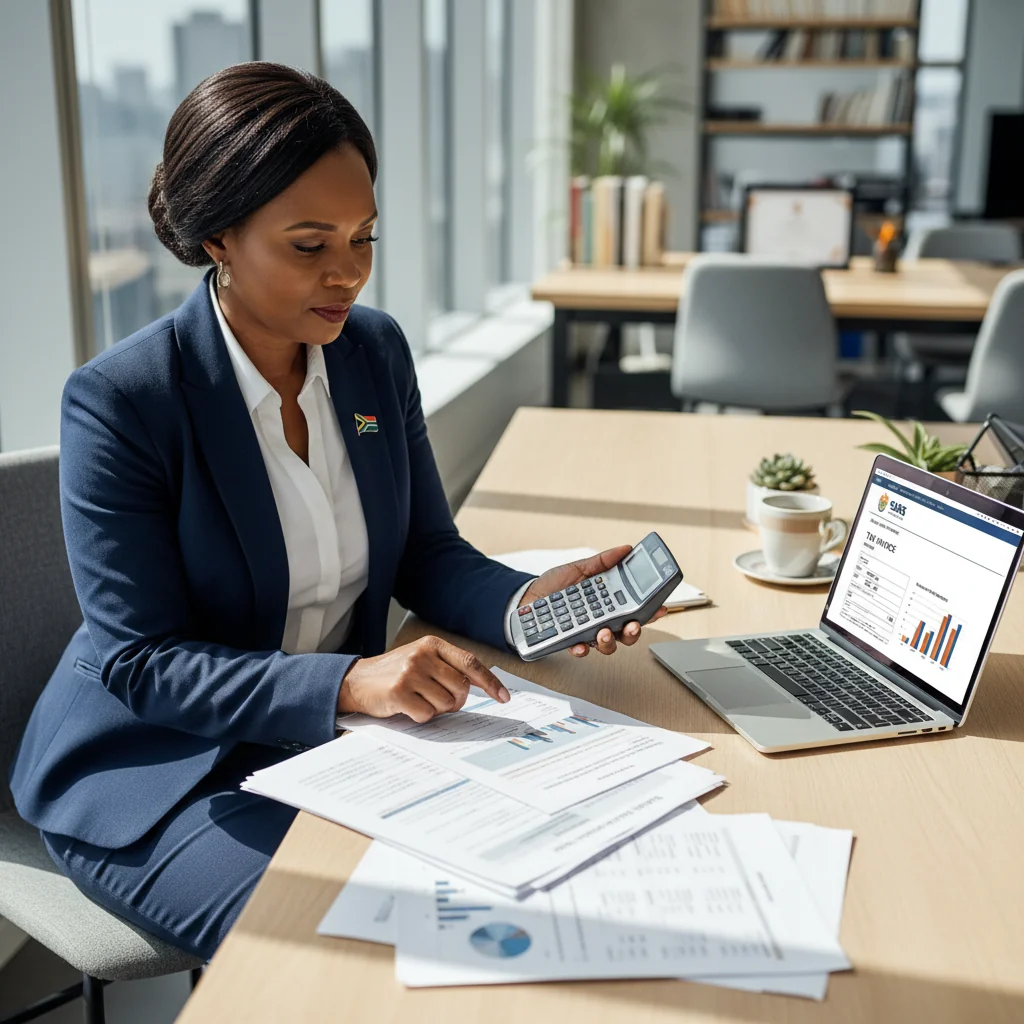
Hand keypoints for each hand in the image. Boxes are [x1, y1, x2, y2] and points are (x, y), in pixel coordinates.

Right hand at [338, 636, 510, 722]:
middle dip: (456, 701)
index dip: (490, 682)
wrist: (356, 680)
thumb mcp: (422, 659)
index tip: (503, 697)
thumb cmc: (394, 672)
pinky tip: (407, 707)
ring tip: (419, 700)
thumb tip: (481, 686)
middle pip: (461, 687)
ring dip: (437, 710)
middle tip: (439, 701)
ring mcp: (410, 672)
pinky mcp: (399, 692)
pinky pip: (427, 715)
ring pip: (447, 703)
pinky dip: (421, 716)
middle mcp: (422, 655)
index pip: (470, 663)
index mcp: (432, 644)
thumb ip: (448, 667)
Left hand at [520, 545, 667, 657]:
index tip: (660, 608)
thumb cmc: (552, 585)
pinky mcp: (569, 641)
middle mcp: (600, 619)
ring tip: (602, 632)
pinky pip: (581, 650)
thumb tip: (625, 549)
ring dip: (609, 641)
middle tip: (631, 625)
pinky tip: (580, 644)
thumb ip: (602, 561)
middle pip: (626, 632)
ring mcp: (586, 632)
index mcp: (606, 602)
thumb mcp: (578, 569)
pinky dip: (582, 649)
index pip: (632, 608)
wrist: (524, 597)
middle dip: (633, 632)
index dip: (649, 611)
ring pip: (608, 645)